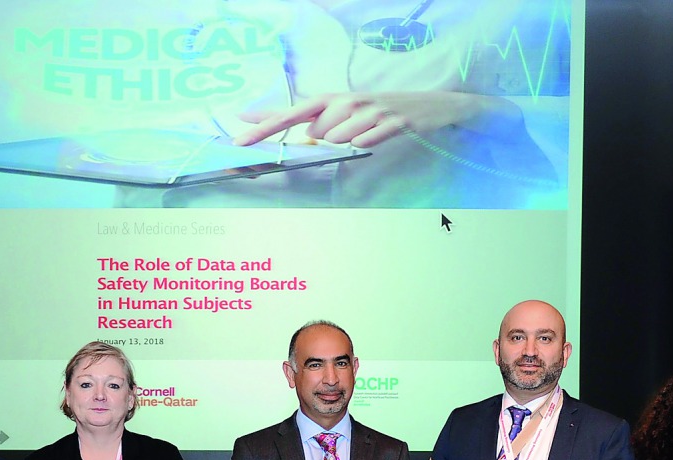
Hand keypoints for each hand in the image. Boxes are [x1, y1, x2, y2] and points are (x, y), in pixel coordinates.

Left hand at [232, 91, 487, 148]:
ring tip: (365, 139)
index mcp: (333, 101)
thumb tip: (300, 140)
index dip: (263, 124)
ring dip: (346, 145)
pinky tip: (371, 143)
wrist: (435, 108)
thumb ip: (322, 129)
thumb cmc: (384, 115)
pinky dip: (364, 145)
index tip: (237, 136)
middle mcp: (347, 101)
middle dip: (322, 143)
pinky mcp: (391, 121)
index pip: (289, 113)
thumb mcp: (350, 118)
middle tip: (342, 141)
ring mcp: (369, 110)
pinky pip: (367, 139)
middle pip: (316, 131)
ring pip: (340, 137)